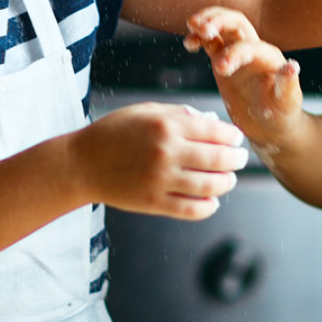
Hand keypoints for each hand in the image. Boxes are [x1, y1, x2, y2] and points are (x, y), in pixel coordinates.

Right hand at [70, 102, 248, 219]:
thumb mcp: (144, 111)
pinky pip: (192, 209)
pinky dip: (208, 206)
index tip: (236, 139)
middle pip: (219, 159)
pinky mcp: (154, 203)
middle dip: (237, 159)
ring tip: (229, 179)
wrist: (80, 164)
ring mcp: (161, 180)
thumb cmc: (114, 133)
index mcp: (166, 126)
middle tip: (241, 159)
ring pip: (210, 186)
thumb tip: (211, 122)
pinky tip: (211, 200)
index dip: (232, 137)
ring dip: (227, 183)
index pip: (215, 132)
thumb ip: (179, 114)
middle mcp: (167, 152)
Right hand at [183, 6, 305, 149]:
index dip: (234, 53)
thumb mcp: (286, 102)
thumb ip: (288, 84)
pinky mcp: (224, 60)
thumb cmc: (282, 114)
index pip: (249, 46)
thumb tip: (292, 66)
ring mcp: (238, 53)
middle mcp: (254, 49)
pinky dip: (199, 38)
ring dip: (206, 22)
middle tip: (202, 29)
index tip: (220, 69)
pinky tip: (189, 43)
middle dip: (218, 20)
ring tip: (192, 27)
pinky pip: (210, 42)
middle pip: (236, 21)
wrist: (271, 125)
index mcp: (269, 57)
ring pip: (221, 26)